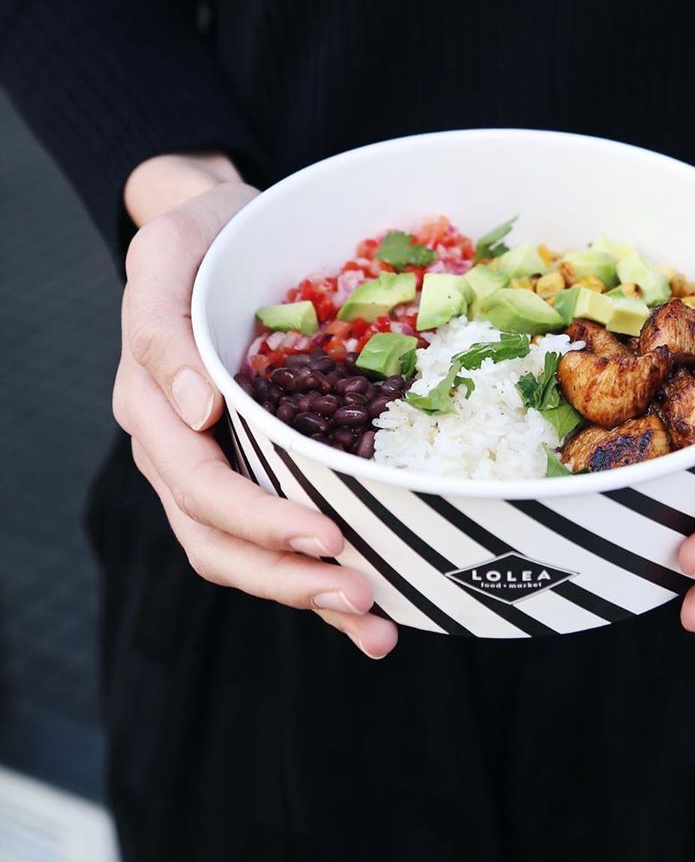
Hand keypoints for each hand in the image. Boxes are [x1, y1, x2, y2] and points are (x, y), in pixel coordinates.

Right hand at [114, 153, 397, 658]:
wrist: (218, 234)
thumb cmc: (199, 238)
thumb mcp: (171, 254)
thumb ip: (164, 332)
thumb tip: (194, 412)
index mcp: (153, 404)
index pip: (198, 482)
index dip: (256, 517)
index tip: (322, 534)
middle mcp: (178, 448)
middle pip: (218, 538)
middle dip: (289, 576)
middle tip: (360, 596)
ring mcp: (212, 465)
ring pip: (244, 556)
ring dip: (307, 596)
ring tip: (375, 627)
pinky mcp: (251, 467)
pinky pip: (276, 534)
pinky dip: (318, 575)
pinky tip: (374, 609)